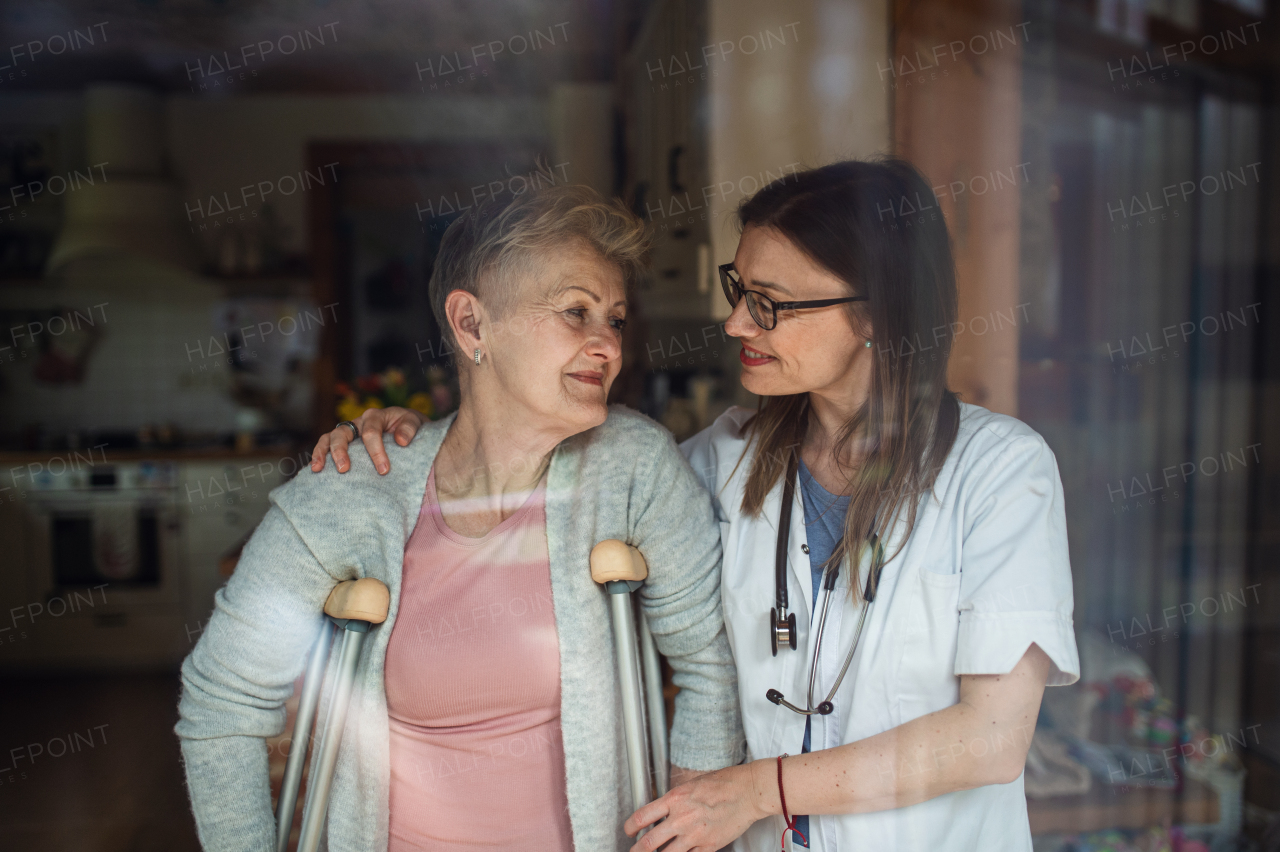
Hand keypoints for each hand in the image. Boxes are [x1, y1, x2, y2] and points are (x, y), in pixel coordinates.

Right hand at [310, 406, 425, 474]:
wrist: (409, 431)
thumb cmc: (410, 428)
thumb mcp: (415, 423)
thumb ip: (409, 428)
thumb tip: (401, 441)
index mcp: (375, 416)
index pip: (371, 432)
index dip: (376, 451)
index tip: (383, 470)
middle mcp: (358, 423)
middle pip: (342, 433)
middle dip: (341, 451)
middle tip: (344, 469)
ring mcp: (349, 433)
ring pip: (329, 438)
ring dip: (322, 453)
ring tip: (318, 469)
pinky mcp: (344, 445)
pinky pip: (325, 448)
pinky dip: (318, 457)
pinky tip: (314, 471)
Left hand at [624, 762, 769, 851]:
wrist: (748, 791)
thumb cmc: (723, 783)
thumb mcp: (692, 784)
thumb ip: (675, 799)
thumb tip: (661, 811)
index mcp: (675, 799)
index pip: (642, 816)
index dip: (630, 827)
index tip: (628, 831)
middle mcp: (681, 818)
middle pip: (649, 842)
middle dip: (637, 851)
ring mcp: (695, 835)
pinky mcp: (709, 846)